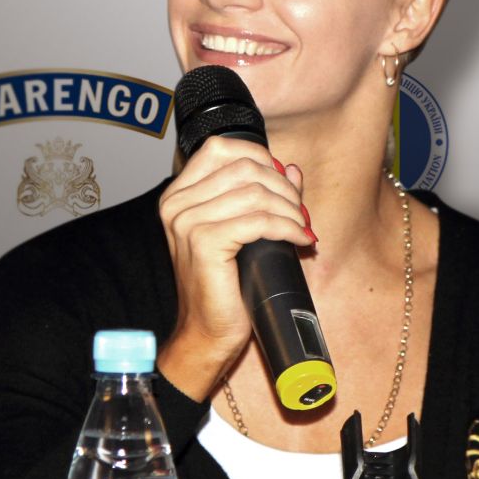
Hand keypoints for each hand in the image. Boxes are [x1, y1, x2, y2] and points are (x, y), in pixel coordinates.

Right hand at [156, 137, 312, 400]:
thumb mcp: (245, 230)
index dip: (262, 158)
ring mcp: (187, 221)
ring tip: (301, 228)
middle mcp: (177, 203)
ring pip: (257, 193)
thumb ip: (265, 196)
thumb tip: (292, 169)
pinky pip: (260, 221)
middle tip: (300, 213)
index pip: (222, 148)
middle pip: (246, 167)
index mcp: (180, 194)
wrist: (207, 331)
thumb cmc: (226, 283)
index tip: (284, 183)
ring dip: (290, 210)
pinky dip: (288, 228)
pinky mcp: (204, 242)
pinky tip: (301, 240)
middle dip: (284, 188)